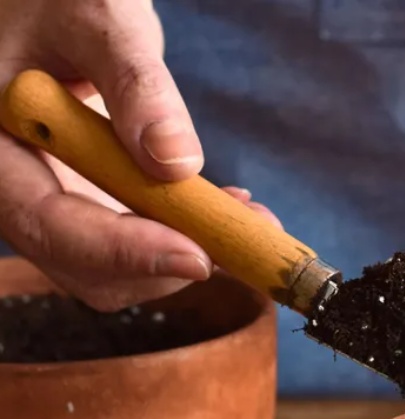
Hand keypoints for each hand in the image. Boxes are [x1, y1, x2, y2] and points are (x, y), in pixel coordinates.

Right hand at [0, 0, 278, 310]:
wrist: (58, 5)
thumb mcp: (98, 20)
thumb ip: (136, 85)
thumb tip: (175, 163)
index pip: (47, 225)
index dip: (122, 250)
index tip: (197, 254)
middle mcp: (14, 187)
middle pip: (83, 267)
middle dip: (165, 263)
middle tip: (243, 236)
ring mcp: (50, 200)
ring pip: (116, 269)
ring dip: (187, 254)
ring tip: (245, 216)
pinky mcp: (88, 203)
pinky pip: (136, 244)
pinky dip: (187, 237)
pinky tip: (226, 207)